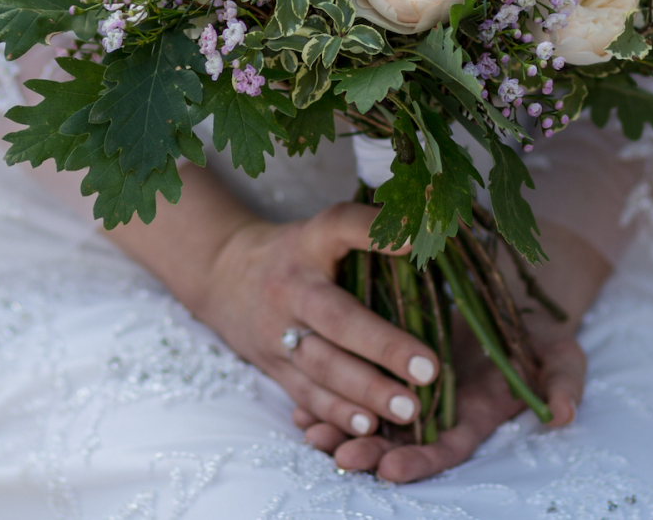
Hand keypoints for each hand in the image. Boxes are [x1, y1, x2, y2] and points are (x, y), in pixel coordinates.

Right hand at [191, 202, 440, 439]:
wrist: (222, 275)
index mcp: (309, 243)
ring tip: (408, 409)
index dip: (374, 232)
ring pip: (322, 367)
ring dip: (366, 392)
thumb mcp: (323, 230)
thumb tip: (430, 232)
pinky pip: (306, 394)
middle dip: (384, 347)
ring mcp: (277, 332)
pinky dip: (337, 413)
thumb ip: (370, 232)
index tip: (415, 240)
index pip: (340, 226)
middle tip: (429, 370)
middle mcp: (291, 288)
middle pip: (337, 319)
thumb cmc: (295, 251)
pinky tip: (369, 426)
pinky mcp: (273, 366)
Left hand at [291, 306, 587, 481]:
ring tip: (310, 434)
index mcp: (479, 416)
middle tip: (340, 456)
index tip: (391, 470)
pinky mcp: (396, 366)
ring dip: (342, 428)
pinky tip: (301, 405)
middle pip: (402, 441)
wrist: (519, 306)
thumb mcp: (564, 357)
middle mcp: (443, 411)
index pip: (447, 447)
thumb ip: (564, 383)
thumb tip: (565, 412)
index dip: (420, 460)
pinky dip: (332, 400)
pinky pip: (360, 389)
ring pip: (374, 418)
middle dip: (371, 451)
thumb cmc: (542, 337)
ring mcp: (418, 391)